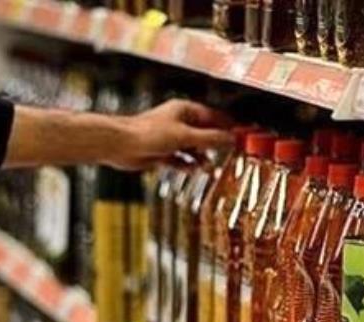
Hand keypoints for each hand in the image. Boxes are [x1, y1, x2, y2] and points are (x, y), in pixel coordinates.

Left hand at [108, 99, 234, 170]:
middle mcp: (178, 122)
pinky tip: (192, 169)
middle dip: (216, 143)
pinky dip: (187, 164)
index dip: (228, 126)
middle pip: (204, 132)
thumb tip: (231, 138)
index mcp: (184, 111)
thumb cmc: (146, 133)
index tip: (242, 134)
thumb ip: (209, 138)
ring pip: (193, 148)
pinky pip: (180, 159)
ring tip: (210, 166)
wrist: (120, 145)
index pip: (213, 116)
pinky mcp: (162, 152)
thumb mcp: (184, 136)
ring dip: (202, 156)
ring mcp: (170, 138)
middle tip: (231, 152)